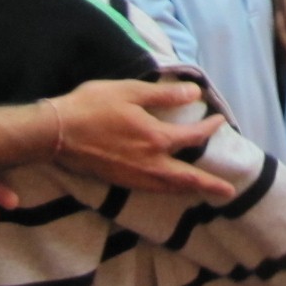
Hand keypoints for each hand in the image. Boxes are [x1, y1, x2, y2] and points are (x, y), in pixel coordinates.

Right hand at [50, 78, 233, 199]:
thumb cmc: (92, 106)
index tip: (220, 121)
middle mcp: (150, 164)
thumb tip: (195, 93)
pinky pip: (154, 190)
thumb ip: (164, 95)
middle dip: (211, 185)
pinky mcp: (121, 181)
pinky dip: (169, 190)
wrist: (57, 132)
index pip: (193, 138)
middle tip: (228, 193)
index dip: (210, 129)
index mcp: (155, 139)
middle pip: (188, 179)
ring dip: (190, 191)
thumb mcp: (130, 92)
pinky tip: (170, 187)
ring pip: (170, 189)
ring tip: (204, 192)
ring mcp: (135, 176)